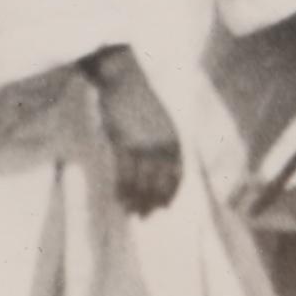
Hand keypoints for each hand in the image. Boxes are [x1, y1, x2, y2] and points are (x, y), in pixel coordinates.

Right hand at [84, 45, 183, 216]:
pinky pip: (123, 172)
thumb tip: (160, 167)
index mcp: (173, 137)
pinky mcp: (122, 142)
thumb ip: (161, 143)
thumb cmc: (138, 100)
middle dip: (153, 201)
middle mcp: (161, 143)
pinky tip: (119, 199)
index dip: (170, 193)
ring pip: (140, 180)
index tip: (164, 207)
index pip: (177, 173)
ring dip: (136, 199)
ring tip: (131, 212)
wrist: (122, 78)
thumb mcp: (158, 121)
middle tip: (146, 217)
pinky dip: (121, 189)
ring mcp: (141, 143)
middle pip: (159, 180)